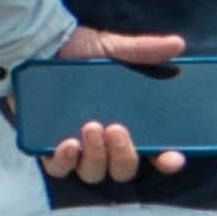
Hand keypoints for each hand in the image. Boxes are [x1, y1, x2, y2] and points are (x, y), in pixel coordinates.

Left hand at [38, 26, 194, 182]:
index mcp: (129, 124)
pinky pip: (58, 168)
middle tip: (116, 128)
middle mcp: (105, 142)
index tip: (171, 157)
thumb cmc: (79, 52)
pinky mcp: (48, 147)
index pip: (155, 154)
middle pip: (123, 169)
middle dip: (124, 155)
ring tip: (91, 127)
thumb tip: (178, 43)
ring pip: (93, 172)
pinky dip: (65, 162)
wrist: (38, 46)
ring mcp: (77, 148)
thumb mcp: (112, 48)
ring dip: (96, 156)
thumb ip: (143, 49)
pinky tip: (68, 145)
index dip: (167, 160)